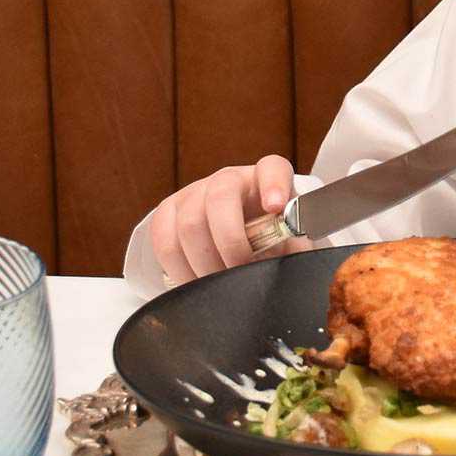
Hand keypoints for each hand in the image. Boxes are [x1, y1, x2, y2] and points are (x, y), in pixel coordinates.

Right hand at [146, 155, 311, 285]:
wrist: (238, 242)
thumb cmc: (270, 242)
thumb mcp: (288, 245)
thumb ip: (291, 251)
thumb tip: (288, 269)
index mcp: (266, 179)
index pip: (272, 168)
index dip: (274, 184)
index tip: (276, 207)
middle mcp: (229, 179)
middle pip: (220, 197)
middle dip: (230, 242)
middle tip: (240, 271)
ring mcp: (195, 192)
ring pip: (189, 223)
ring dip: (205, 263)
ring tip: (220, 287)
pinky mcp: (168, 212)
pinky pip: (164, 240)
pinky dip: (180, 269)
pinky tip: (197, 284)